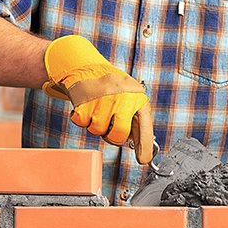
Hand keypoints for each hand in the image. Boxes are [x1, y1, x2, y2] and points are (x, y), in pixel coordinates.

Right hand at [42, 35, 153, 163]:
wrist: (86, 67)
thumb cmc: (112, 89)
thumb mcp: (130, 100)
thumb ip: (135, 121)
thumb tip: (143, 148)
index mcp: (137, 99)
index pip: (144, 127)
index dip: (144, 147)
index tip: (143, 159)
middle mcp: (123, 99)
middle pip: (119, 136)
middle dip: (113, 137)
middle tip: (110, 127)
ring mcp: (103, 100)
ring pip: (98, 131)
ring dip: (96, 126)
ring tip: (98, 110)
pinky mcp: (84, 102)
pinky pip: (82, 124)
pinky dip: (82, 119)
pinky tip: (87, 107)